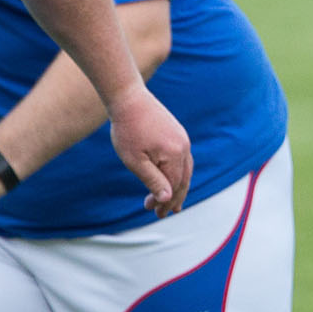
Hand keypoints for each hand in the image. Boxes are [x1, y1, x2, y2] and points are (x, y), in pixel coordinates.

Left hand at [106, 83, 191, 217]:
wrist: (128, 98)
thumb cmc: (127, 130)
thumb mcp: (135, 160)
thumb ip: (152, 180)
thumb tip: (167, 199)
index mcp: (174, 155)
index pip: (173, 186)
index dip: (164, 202)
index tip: (153, 212)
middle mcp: (183, 147)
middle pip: (183, 180)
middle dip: (172, 198)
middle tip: (161, 213)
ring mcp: (182, 139)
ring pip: (185, 170)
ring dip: (177, 187)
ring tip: (170, 200)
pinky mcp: (177, 133)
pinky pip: (182, 159)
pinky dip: (177, 172)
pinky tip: (169, 177)